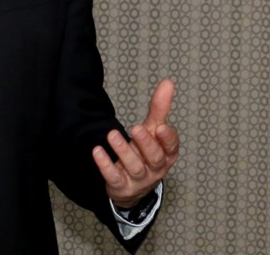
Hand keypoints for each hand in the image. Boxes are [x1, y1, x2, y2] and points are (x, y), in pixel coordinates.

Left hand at [92, 79, 179, 208]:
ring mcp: (139, 179)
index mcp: (166, 155)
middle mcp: (156, 169)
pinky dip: (105, 165)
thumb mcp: (153, 131)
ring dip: (123, 151)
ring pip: (134, 167)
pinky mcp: (121, 186)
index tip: (160, 126)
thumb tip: (168, 82)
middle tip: (136, 128)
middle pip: (154, 158)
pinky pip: (114, 177)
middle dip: (146, 143)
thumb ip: (159, 109)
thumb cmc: (146, 153)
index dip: (167, 139)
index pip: (171, 148)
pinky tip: (97, 151)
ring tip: (112, 134)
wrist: (133, 186)